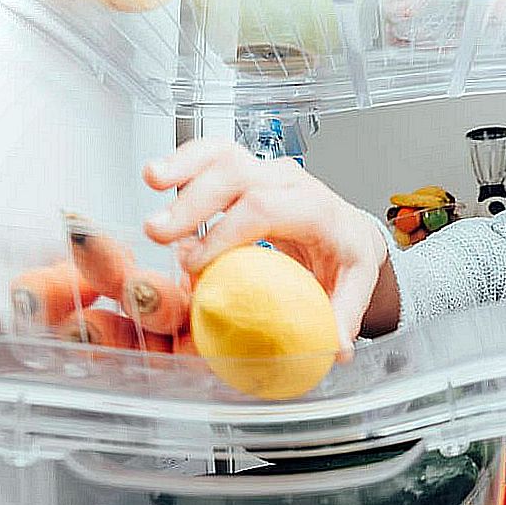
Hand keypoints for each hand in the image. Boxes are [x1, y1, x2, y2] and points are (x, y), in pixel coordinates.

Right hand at [142, 138, 388, 355]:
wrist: (350, 232)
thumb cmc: (347, 256)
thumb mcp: (355, 287)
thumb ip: (343, 317)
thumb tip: (335, 350)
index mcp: (317, 209)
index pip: (267, 208)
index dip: (227, 232)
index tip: (197, 264)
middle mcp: (291, 182)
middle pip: (238, 174)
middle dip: (194, 202)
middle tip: (160, 234)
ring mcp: (266, 171)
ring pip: (222, 155)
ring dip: (183, 168)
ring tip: (151, 183)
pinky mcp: (246, 170)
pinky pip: (212, 154)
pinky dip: (183, 161)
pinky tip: (157, 176)